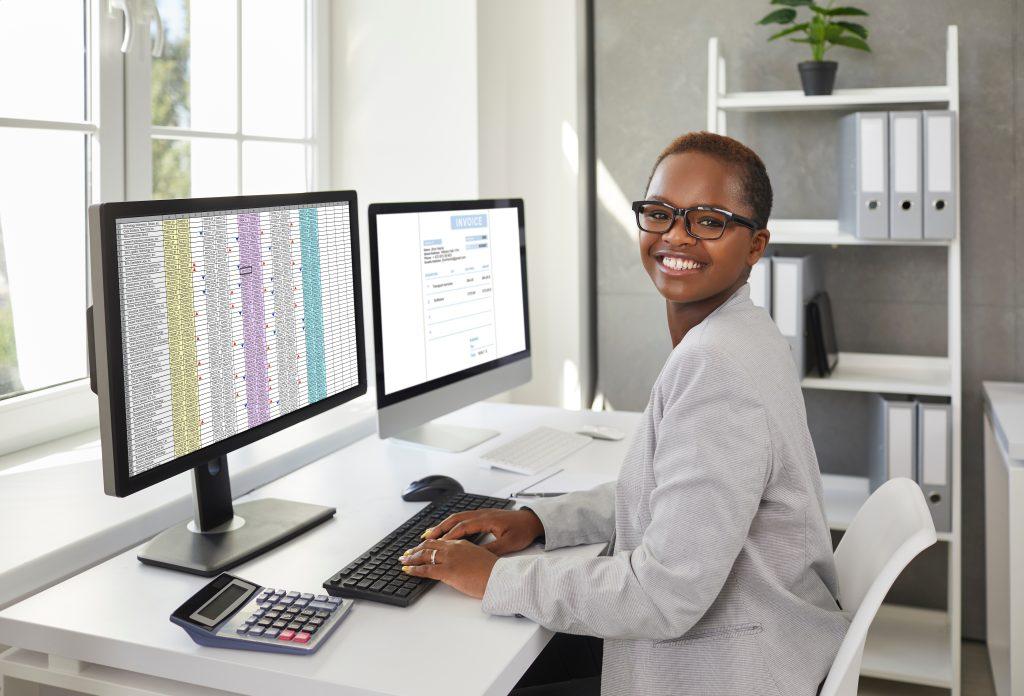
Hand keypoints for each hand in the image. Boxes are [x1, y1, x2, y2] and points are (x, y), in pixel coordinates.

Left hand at [398, 539, 498, 598]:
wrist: (499, 577)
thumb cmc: (494, 571)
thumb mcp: (481, 558)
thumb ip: (469, 557)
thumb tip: (463, 563)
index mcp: (462, 543)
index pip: (440, 541)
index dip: (428, 544)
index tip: (421, 547)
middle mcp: (454, 548)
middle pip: (429, 546)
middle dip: (416, 549)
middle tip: (407, 553)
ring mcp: (449, 558)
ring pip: (425, 555)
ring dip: (412, 558)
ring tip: (404, 561)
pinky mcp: (447, 571)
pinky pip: (426, 569)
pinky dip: (414, 569)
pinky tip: (408, 570)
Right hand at [421, 508, 544, 554]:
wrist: (533, 520)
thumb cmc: (522, 531)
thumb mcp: (509, 544)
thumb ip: (492, 550)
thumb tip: (476, 557)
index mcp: (487, 520)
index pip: (463, 527)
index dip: (448, 535)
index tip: (436, 544)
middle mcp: (482, 514)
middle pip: (455, 519)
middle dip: (439, 528)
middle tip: (425, 538)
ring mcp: (482, 513)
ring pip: (457, 517)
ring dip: (443, 524)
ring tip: (429, 533)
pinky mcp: (483, 515)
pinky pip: (462, 517)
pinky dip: (451, 523)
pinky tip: (446, 529)